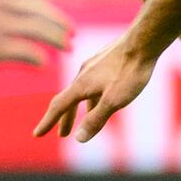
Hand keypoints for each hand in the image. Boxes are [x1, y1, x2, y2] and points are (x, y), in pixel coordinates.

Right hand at [0, 0, 72, 71]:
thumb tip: (13, 6)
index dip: (46, 4)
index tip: (50, 15)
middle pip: (48, 11)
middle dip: (63, 23)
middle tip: (72, 34)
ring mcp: (1, 22)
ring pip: (47, 31)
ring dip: (60, 41)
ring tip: (67, 48)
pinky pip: (32, 53)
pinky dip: (41, 59)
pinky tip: (43, 63)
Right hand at [33, 29, 161, 138]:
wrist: (144, 41)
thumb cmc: (130, 71)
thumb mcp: (114, 101)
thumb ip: (96, 119)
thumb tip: (79, 139)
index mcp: (81, 85)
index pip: (58, 107)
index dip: (47, 122)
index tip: (37, 135)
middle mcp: (83, 75)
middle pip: (68, 101)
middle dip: (65, 119)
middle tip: (62, 135)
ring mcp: (94, 68)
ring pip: (82, 92)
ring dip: (80, 108)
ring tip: (82, 122)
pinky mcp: (105, 63)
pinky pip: (93, 84)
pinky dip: (92, 97)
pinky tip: (101, 99)